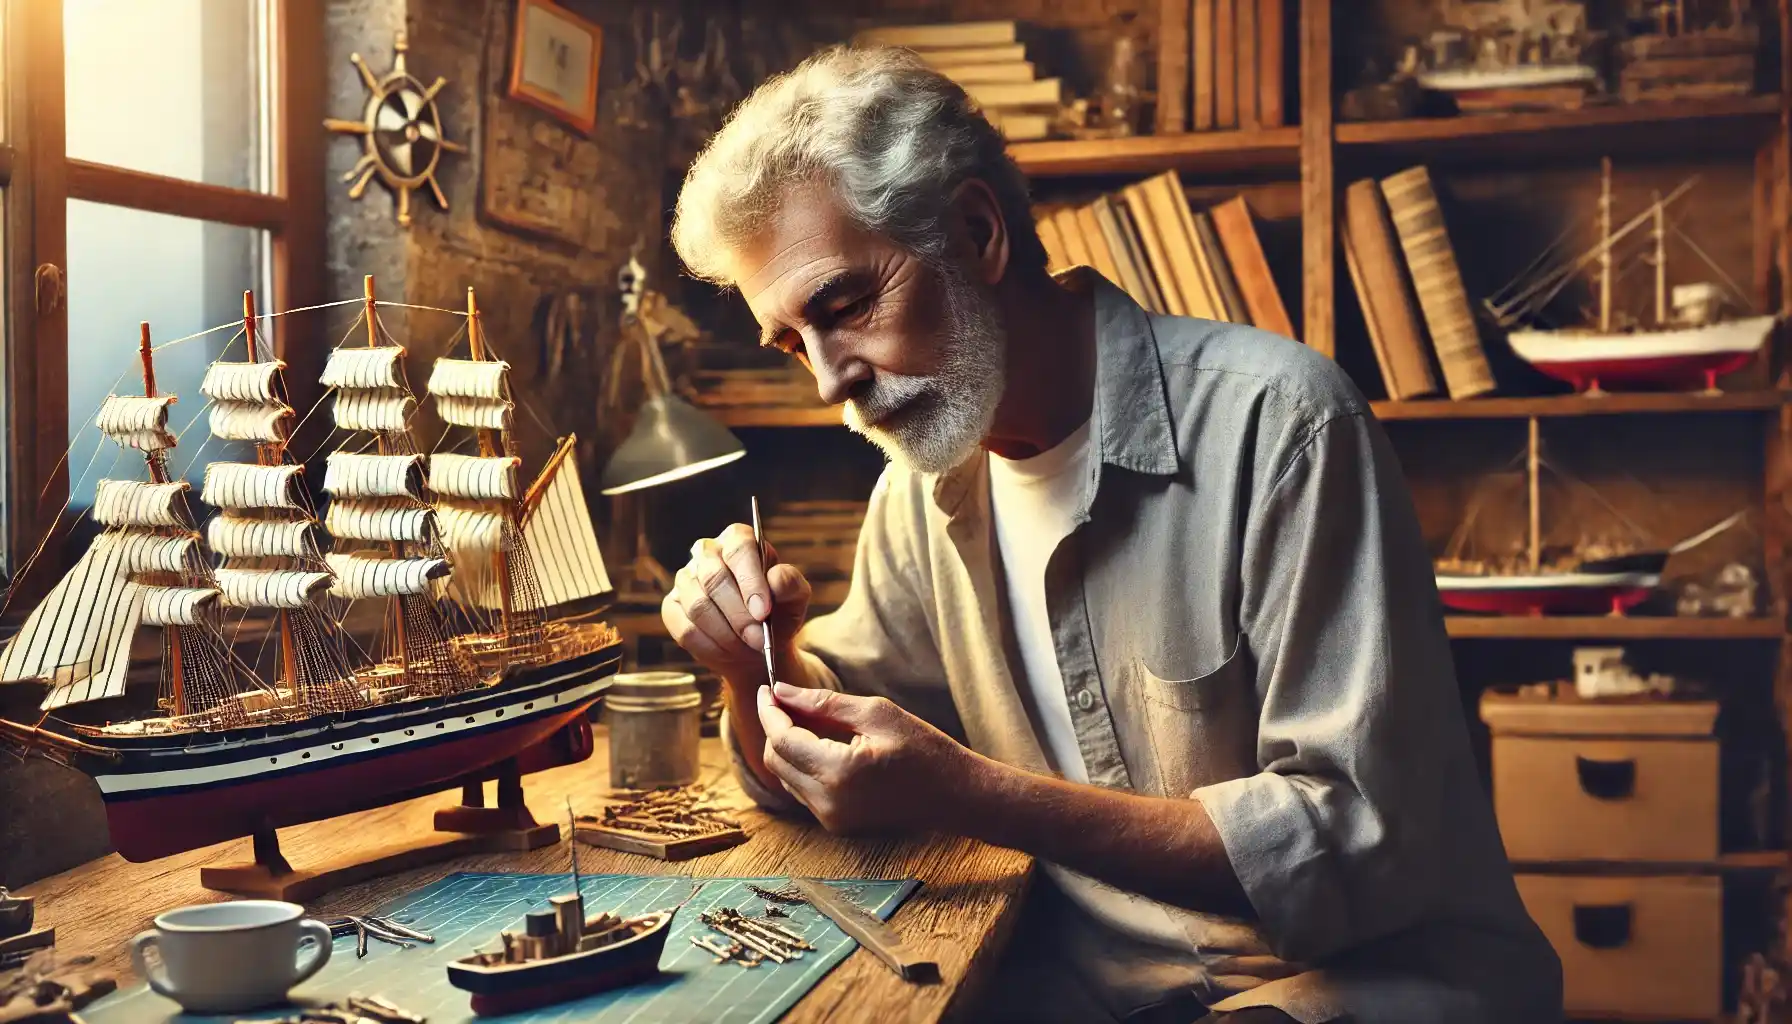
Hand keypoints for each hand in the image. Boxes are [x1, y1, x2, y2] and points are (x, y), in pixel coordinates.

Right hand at [662, 523, 810, 684]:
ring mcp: (685, 580)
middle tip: (759, 639)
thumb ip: (790, 584)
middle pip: (713, 578)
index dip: (750, 581)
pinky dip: (711, 646)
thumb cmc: (778, 613)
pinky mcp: (672, 608)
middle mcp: (707, 553)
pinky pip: (685, 629)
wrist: (758, 644)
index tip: (763, 611)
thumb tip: (776, 578)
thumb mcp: (795, 598)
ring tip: (748, 646)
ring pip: (698, 606)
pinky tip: (728, 650)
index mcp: (738, 540)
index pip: (739, 549)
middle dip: (739, 615)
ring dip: (727, 634)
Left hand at [757, 681, 974, 835]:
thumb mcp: (876, 713)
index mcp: (838, 773)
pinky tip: (820, 744)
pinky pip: (803, 791)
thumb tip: (781, 692)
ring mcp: (832, 820)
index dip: (769, 711)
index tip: (766, 688)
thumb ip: (822, 704)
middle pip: (775, 762)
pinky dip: (803, 765)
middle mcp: (828, 804)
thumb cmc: (925, 749)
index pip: (782, 740)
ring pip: (786, 778)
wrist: (957, 795)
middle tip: (785, 700)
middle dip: (774, 729)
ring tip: (807, 720)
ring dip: (788, 747)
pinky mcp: (837, 825)